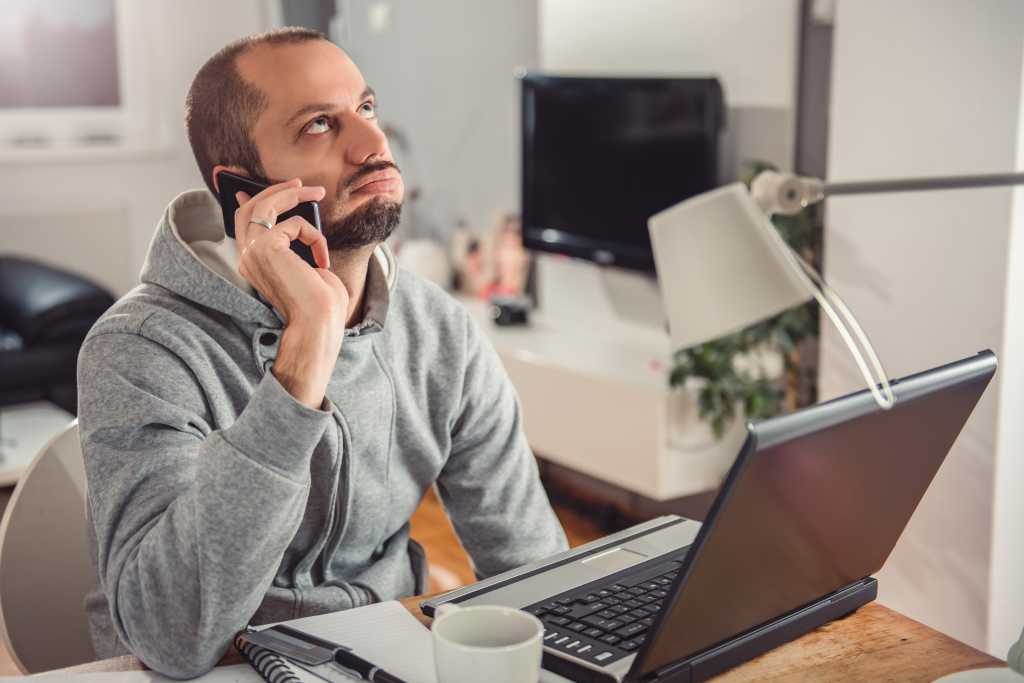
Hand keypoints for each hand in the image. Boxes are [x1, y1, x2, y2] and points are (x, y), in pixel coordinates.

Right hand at [234, 178, 346, 407]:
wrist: (319, 323)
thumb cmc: (319, 302)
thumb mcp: (305, 265)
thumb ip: (294, 243)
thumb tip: (295, 221)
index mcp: (253, 265)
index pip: (242, 226)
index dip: (249, 203)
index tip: (252, 188)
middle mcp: (246, 258)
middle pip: (250, 210)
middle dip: (274, 191)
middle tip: (299, 184)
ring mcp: (252, 252)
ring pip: (264, 206)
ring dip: (292, 195)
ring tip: (318, 192)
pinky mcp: (265, 248)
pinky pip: (294, 224)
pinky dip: (315, 236)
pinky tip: (322, 260)